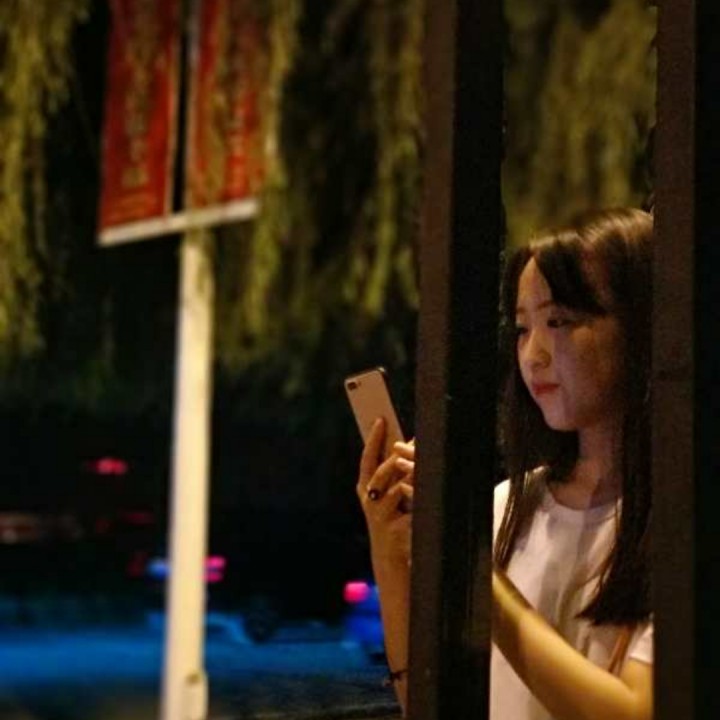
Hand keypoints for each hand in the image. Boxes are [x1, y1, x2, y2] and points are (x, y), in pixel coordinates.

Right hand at [356, 419, 414, 566]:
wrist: (390, 560)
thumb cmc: (392, 521)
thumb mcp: (387, 497)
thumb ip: (393, 475)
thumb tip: (408, 446)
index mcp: (365, 489)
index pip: (367, 459)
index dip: (373, 439)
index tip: (381, 419)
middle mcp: (369, 500)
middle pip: (382, 471)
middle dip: (396, 455)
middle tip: (410, 440)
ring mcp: (381, 516)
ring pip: (399, 489)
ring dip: (413, 477)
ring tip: (426, 464)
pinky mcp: (395, 530)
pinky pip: (413, 510)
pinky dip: (424, 503)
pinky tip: (436, 499)